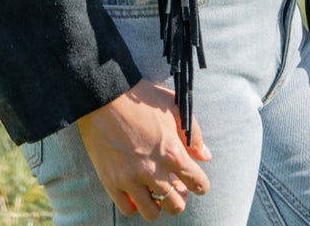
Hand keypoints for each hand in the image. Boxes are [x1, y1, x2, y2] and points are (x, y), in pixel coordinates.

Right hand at [77, 79, 210, 218]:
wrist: (104, 96)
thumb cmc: (142, 98)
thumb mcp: (174, 106)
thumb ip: (194, 134)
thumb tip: (205, 157)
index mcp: (172, 152)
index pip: (197, 184)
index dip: (200, 184)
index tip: (196, 182)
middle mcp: (153, 170)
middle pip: (176, 205)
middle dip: (179, 197)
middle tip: (173, 185)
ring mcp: (131, 179)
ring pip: (152, 213)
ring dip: (157, 204)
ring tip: (154, 191)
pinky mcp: (111, 182)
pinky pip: (127, 209)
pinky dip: (134, 204)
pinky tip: (135, 191)